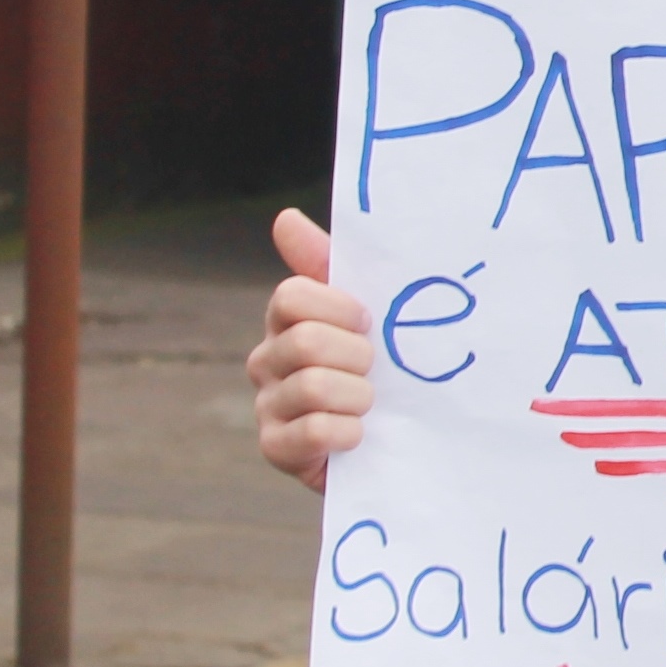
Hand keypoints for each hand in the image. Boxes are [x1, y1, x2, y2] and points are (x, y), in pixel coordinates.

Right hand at [246, 207, 372, 492]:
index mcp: (287, 321)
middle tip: (374, 371)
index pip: (291, 296)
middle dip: (357, 357)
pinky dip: (348, 432)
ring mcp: (267, 405)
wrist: (399, 440)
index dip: (339, 308)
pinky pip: (313, 431)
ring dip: (359, 397)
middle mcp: (267, 359)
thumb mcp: (369, 314)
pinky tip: (359, 435)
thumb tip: (285, 218)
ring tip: (369, 404)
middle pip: (306, 341)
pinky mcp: (276, 448)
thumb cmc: (383, 366)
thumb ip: (329, 265)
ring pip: (314, 386)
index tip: (369, 322)